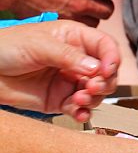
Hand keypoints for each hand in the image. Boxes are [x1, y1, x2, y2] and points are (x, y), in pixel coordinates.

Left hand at [0, 20, 119, 119]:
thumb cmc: (7, 47)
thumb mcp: (39, 45)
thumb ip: (69, 57)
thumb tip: (96, 69)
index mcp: (75, 38)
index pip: (105, 46)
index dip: (111, 58)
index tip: (106, 71)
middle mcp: (77, 60)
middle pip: (106, 72)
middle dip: (105, 82)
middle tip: (92, 87)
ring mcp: (68, 81)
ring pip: (96, 92)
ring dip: (94, 98)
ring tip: (79, 99)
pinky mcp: (59, 100)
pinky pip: (79, 109)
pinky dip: (83, 113)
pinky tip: (79, 114)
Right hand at [2, 0, 128, 24]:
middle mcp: (82, 1)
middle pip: (109, 10)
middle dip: (106, 5)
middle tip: (100, 1)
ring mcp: (72, 15)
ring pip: (95, 23)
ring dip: (93, 17)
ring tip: (85, 11)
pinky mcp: (61, 25)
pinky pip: (78, 29)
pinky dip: (79, 25)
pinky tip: (72, 18)